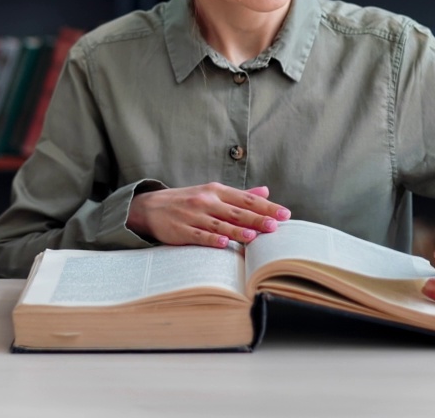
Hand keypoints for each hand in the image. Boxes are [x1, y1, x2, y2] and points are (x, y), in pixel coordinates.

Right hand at [126, 184, 289, 248]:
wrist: (150, 207)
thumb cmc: (186, 201)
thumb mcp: (212, 193)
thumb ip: (239, 195)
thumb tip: (265, 191)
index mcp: (216, 191)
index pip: (246, 198)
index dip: (266, 206)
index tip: (284, 214)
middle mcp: (206, 201)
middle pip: (236, 211)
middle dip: (257, 219)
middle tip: (275, 226)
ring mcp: (193, 215)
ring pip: (219, 224)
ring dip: (236, 230)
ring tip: (253, 236)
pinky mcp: (181, 229)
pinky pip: (199, 235)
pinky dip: (211, 238)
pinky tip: (223, 243)